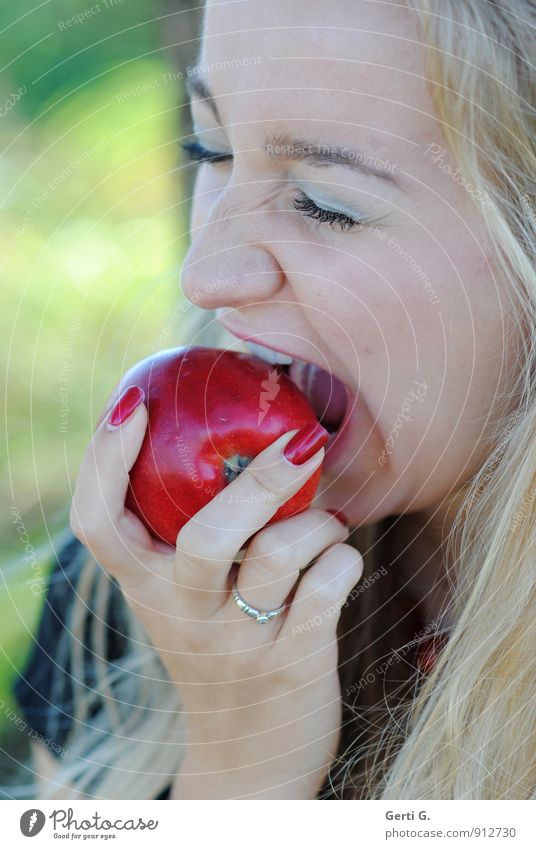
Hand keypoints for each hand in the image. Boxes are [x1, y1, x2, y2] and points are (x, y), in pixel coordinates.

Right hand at [70, 388, 362, 798]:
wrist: (248, 760)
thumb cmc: (216, 650)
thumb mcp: (182, 600)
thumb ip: (184, 536)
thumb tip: (221, 435)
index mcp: (145, 588)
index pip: (98, 521)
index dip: (105, 459)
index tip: (134, 403)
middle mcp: (184, 615)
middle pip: (207, 536)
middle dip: (261, 480)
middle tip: (302, 439)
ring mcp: (240, 643)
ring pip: (279, 553)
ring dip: (316, 520)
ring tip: (325, 518)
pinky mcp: (294, 665)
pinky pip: (329, 586)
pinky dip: (344, 557)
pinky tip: (341, 559)